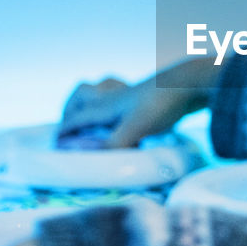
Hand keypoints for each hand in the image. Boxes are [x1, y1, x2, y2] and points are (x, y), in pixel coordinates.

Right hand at [58, 57, 218, 148]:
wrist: (191, 83)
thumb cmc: (161, 104)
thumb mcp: (135, 128)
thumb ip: (114, 144)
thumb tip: (95, 161)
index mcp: (105, 105)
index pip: (76, 118)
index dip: (64, 131)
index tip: (55, 143)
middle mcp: (113, 98)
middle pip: (82, 95)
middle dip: (71, 110)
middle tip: (70, 128)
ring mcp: (130, 95)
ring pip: (101, 93)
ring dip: (92, 104)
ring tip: (94, 123)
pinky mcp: (145, 98)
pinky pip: (120, 99)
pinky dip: (115, 108)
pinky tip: (125, 120)